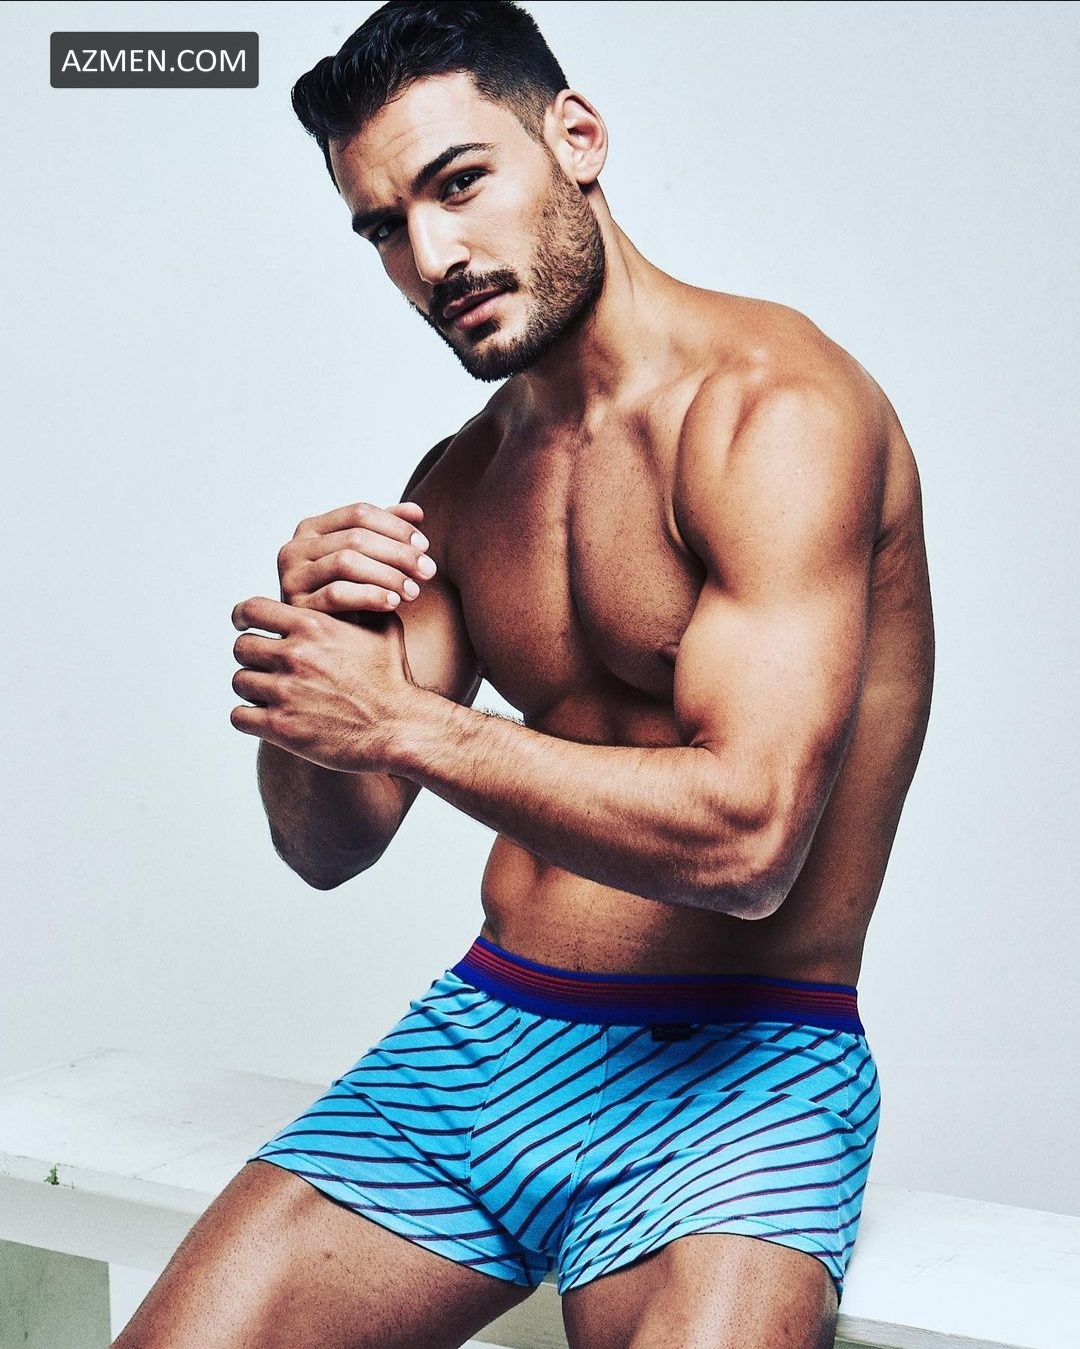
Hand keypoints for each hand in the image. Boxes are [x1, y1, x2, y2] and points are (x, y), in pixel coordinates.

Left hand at [230, 596, 414, 772]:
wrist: (399, 728)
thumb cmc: (393, 679)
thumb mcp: (385, 630)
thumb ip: (363, 604)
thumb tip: (358, 584)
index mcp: (314, 626)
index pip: (253, 609)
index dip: (244, 617)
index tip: (243, 624)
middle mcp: (294, 655)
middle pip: (242, 647)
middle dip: (253, 657)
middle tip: (266, 667)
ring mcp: (285, 691)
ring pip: (240, 682)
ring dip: (253, 688)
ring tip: (271, 695)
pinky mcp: (281, 727)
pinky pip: (239, 716)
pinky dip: (249, 718)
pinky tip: (267, 719)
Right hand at [277, 501, 437, 617]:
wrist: (331, 643)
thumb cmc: (352, 597)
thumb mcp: (371, 561)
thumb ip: (389, 533)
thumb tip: (416, 511)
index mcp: (312, 529)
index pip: (359, 513)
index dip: (396, 526)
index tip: (425, 546)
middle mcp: (295, 547)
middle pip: (355, 537)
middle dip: (398, 553)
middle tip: (428, 570)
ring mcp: (291, 576)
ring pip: (346, 562)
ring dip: (387, 575)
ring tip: (414, 590)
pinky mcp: (296, 605)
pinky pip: (337, 594)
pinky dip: (370, 595)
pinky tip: (393, 602)